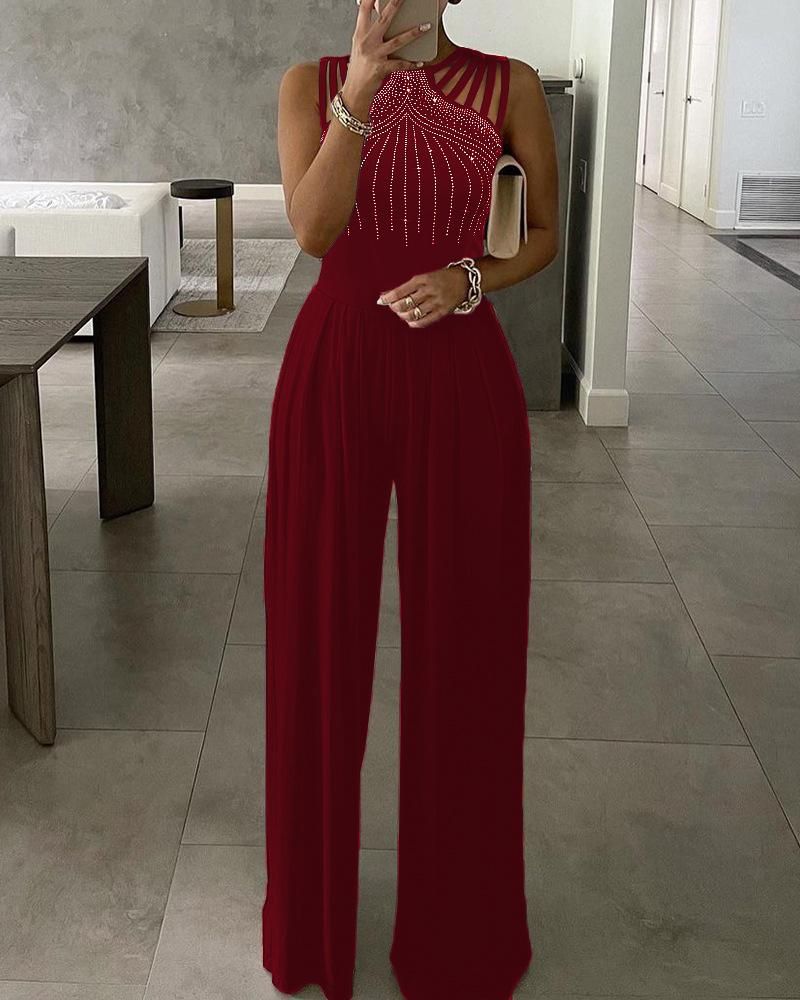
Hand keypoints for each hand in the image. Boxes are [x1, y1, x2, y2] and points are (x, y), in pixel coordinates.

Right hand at [343, 0, 432, 115]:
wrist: (354, 91)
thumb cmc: (358, 69)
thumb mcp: (359, 46)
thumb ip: (368, 31)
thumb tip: (379, 18)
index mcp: (360, 33)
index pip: (364, 9)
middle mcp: (366, 42)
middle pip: (384, 19)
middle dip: (395, 5)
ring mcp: (375, 55)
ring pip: (397, 40)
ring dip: (414, 33)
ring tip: (426, 27)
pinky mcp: (381, 69)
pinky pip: (400, 64)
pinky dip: (411, 64)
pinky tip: (420, 62)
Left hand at [377, 266, 472, 327]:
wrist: (465, 280)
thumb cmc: (442, 278)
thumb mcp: (425, 277)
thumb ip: (408, 286)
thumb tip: (388, 294)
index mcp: (422, 279)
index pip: (400, 291)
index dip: (388, 298)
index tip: (381, 300)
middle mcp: (428, 290)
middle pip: (404, 304)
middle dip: (395, 308)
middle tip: (393, 307)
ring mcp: (436, 302)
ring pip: (413, 314)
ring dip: (403, 316)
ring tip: (402, 314)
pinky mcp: (442, 312)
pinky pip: (424, 321)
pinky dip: (414, 323)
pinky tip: (410, 322)